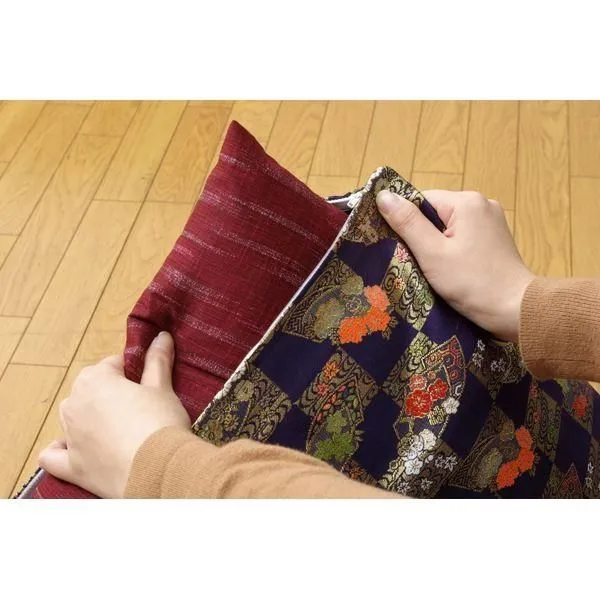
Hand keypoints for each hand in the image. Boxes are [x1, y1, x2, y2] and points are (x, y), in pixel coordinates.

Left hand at [39, 332, 190, 497]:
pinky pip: (54, 456)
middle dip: (109, 393)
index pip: (112, 365)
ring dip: (87, 417)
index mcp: (95, 379)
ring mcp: (70, 436)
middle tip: (139, 405)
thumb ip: (157, 361)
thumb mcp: (162, 387)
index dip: (132, 372)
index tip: (147, 382)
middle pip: (89, 389)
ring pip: (71, 417)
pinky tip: (72, 448)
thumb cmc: (160, 423)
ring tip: (117, 427)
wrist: (159, 469)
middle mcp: (74, 404)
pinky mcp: (72, 466)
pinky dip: (60, 450)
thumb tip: (161, 336)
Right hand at [376, 189, 534, 341]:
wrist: (515, 309)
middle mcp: (482, 204)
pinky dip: (452, 248)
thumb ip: (407, 223)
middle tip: (413, 260)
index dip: (406, 221)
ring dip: (436, 243)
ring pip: (449, 225)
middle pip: (436, 212)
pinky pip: (464, 235)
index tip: (398, 245)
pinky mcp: (496, 238)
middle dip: (422, 234)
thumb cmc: (471, 282)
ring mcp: (492, 221)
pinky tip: (449, 267)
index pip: (422, 200)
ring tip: (431, 267)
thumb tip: (383, 195)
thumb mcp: (432, 253)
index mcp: (467, 201)